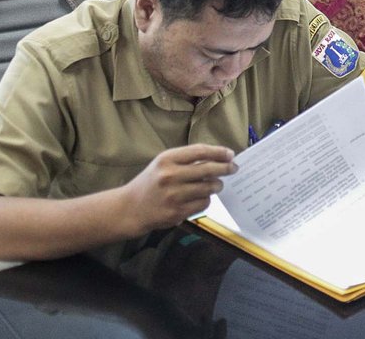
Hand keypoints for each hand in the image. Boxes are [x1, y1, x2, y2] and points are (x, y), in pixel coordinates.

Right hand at [121, 144, 235, 234]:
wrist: (130, 208)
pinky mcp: (177, 212)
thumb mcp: (163, 164)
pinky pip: (203, 203)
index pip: (200, 151)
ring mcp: (174, 195)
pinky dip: (207, 199)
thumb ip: (187, 159)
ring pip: (209, 187)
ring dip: (217, 185)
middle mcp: (170, 176)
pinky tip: (202, 197)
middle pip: (209, 169)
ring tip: (216, 184)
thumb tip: (218, 157)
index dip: (219, 152)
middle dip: (226, 168)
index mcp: (167, 159)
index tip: (230, 154)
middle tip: (233, 168)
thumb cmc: (151, 182)